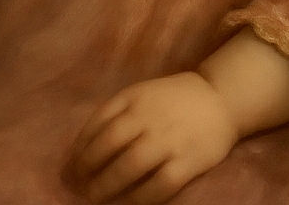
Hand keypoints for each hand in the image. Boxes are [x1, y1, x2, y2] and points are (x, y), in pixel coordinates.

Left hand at [70, 72, 238, 203]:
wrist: (220, 99)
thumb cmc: (172, 100)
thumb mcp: (141, 93)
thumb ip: (116, 114)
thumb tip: (82, 148)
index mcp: (134, 98)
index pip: (97, 124)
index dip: (79, 149)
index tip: (69, 168)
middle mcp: (149, 117)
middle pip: (109, 146)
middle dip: (87, 170)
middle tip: (76, 187)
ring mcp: (169, 140)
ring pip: (130, 167)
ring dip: (107, 187)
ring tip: (94, 199)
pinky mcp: (187, 162)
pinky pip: (158, 186)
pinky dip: (138, 200)